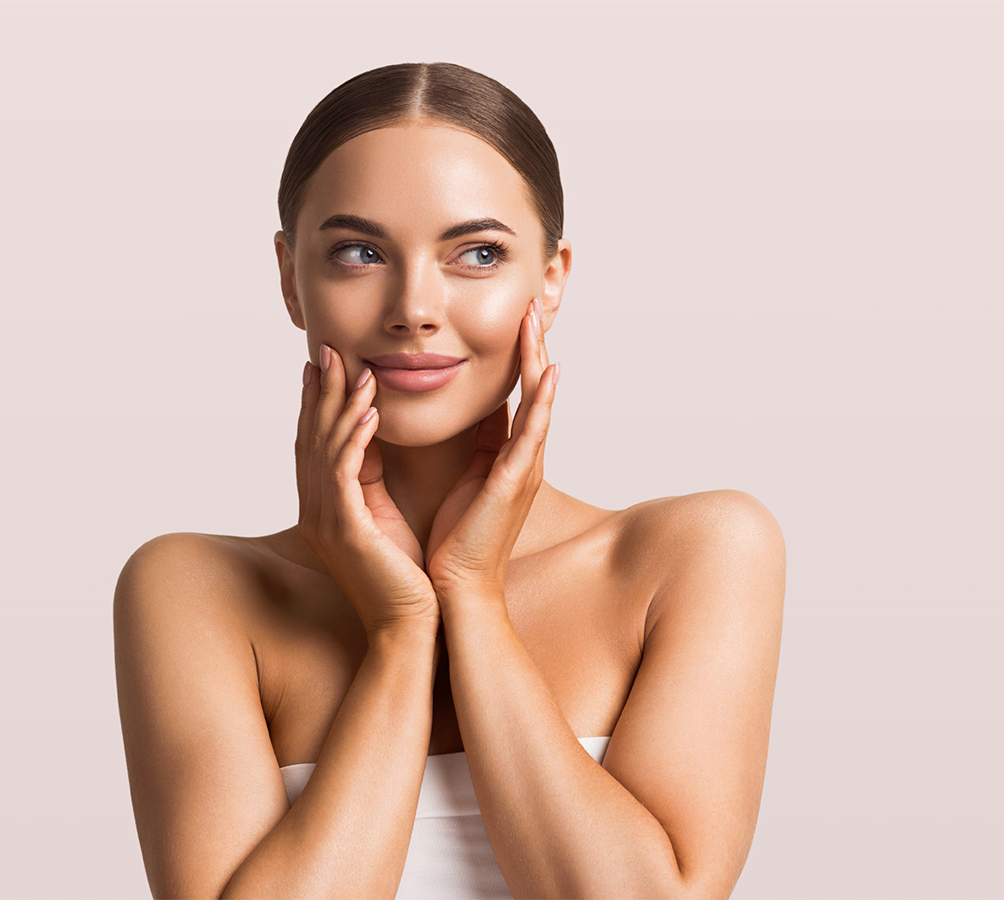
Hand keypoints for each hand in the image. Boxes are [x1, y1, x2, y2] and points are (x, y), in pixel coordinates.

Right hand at [297, 345, 439, 637]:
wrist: (409, 629)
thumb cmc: (404, 579)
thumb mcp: (383, 520)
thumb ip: (372, 484)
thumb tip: (375, 447)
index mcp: (325, 509)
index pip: (315, 445)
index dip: (316, 404)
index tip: (324, 366)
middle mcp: (316, 511)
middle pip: (312, 438)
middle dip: (319, 392)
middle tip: (326, 350)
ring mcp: (325, 521)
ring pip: (326, 448)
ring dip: (339, 404)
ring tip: (353, 368)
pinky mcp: (346, 530)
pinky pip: (345, 473)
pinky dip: (354, 439)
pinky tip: (368, 412)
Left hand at [425, 297, 558, 598]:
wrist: (455, 590)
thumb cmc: (454, 544)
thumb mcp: (462, 482)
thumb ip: (469, 449)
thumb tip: (465, 415)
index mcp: (506, 458)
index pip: (517, 396)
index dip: (519, 357)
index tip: (516, 319)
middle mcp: (522, 459)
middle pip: (534, 390)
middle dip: (533, 345)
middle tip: (532, 303)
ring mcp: (522, 470)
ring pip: (538, 402)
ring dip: (538, 358)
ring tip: (538, 319)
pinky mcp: (513, 483)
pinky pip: (531, 434)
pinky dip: (542, 401)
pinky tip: (549, 372)